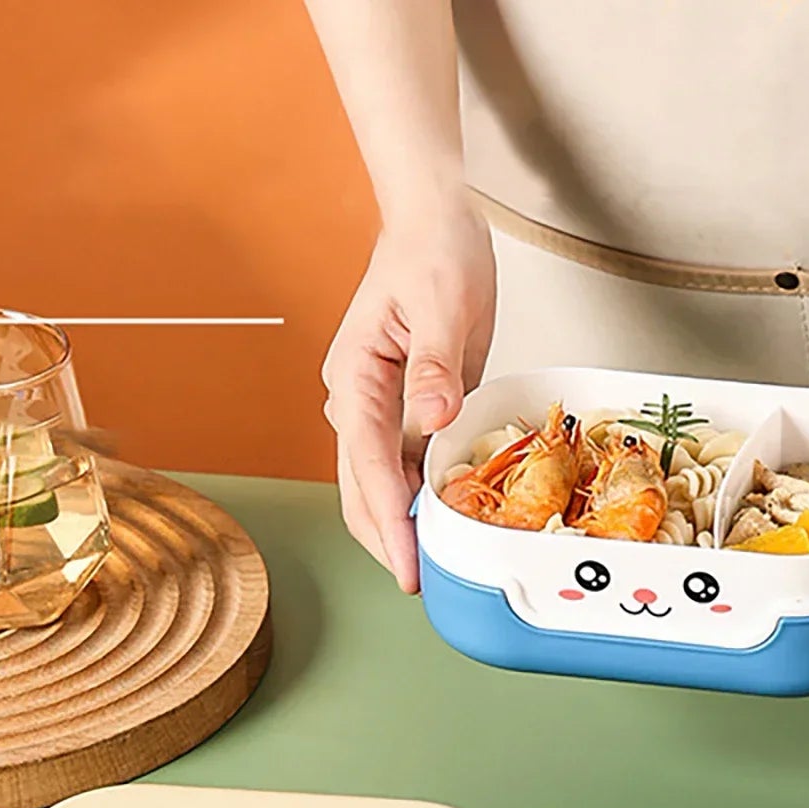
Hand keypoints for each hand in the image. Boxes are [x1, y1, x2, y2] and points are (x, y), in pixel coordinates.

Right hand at [321, 203, 496, 591]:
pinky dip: (428, 499)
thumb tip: (432, 417)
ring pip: (383, 485)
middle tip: (425, 585)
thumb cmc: (434, 252)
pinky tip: (452, 523)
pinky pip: (412, 467)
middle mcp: (358, 401)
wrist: (434, 221)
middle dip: (389, 540)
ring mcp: (380, 410)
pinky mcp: (408, 411)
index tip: (408, 563)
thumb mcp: (442, 304)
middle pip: (363, 489)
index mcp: (356, 378)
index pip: (368, 465)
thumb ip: (436, 364)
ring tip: (441, 567)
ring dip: (407, 526)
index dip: (388, 521)